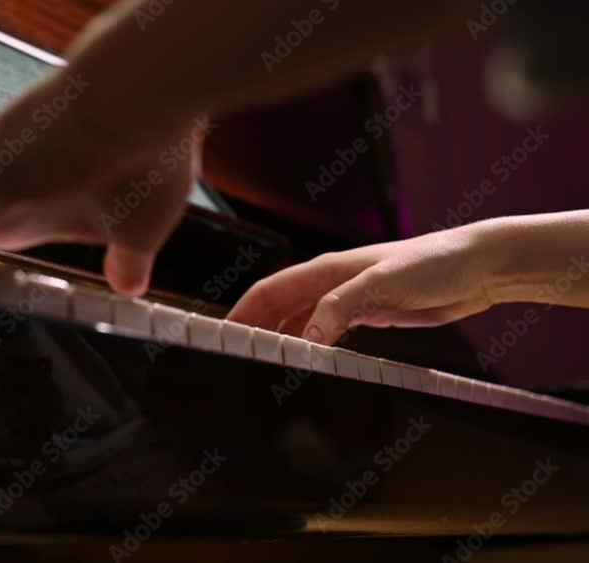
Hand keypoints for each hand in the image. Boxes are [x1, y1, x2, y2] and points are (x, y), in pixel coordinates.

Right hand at [227, 224, 502, 345]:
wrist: (475, 268)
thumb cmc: (432, 263)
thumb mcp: (384, 283)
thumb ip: (342, 307)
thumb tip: (307, 338)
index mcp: (326, 270)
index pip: (269, 291)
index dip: (242, 312)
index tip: (222, 336)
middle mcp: (329, 283)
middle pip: (278, 309)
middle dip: (254, 330)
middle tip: (235, 360)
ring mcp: (346, 300)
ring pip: (298, 322)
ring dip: (280, 341)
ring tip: (262, 367)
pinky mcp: (365, 314)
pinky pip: (325, 333)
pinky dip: (310, 347)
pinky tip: (305, 363)